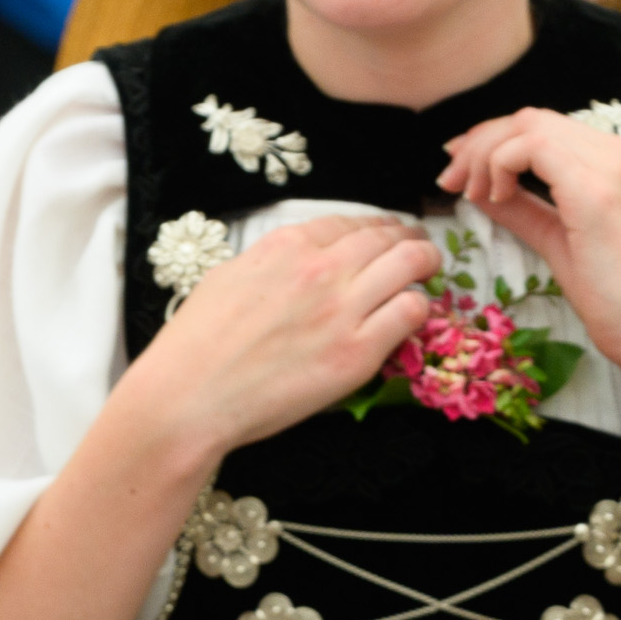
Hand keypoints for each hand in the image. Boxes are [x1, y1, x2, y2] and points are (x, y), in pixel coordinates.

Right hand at [120, 209, 440, 460]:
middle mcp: (319, 268)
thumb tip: (297, 261)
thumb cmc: (197, 345)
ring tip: (430, 271)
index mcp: (286, 246)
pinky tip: (415, 313)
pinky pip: (411, 313)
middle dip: (410, 237)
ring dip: (425, 263)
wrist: (190, 397)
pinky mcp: (357, 352)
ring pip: (410, 264)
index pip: (350, 222)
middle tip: (420, 247)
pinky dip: (420, 307)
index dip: (375, 226)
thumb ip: (270, 261)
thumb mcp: (228, 277)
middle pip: (387, 236)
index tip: (385, 233)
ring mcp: (342, 309)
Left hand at [433, 107, 620, 422]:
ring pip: (526, 126)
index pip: (542, 127)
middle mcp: (620, 153)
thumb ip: (522, 207)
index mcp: (618, 161)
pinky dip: (499, 165)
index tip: (460, 169)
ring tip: (469, 194)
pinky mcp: (596, 188)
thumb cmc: (615, 297)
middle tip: (450, 180)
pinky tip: (495, 198)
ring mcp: (612, 166)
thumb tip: (479, 189)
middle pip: (530, 119)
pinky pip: (530, 147)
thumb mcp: (557, 239)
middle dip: (479, 144)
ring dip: (484, 155)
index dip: (493, 140)